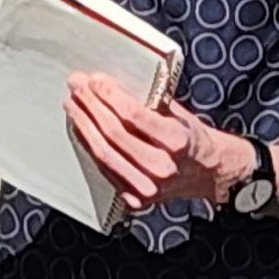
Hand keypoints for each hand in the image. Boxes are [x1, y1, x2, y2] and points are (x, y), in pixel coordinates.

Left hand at [67, 73, 257, 212]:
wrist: (207, 172)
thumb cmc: (191, 137)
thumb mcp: (179, 112)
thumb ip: (151, 100)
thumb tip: (112, 83)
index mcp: (176, 140)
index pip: (133, 114)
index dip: (110, 95)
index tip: (94, 79)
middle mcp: (162, 166)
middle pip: (114, 133)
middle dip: (91, 105)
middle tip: (77, 85)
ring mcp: (148, 187)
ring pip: (104, 153)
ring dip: (83, 125)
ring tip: (72, 104)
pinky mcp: (136, 199)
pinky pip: (105, 169)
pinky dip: (90, 146)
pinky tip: (81, 128)